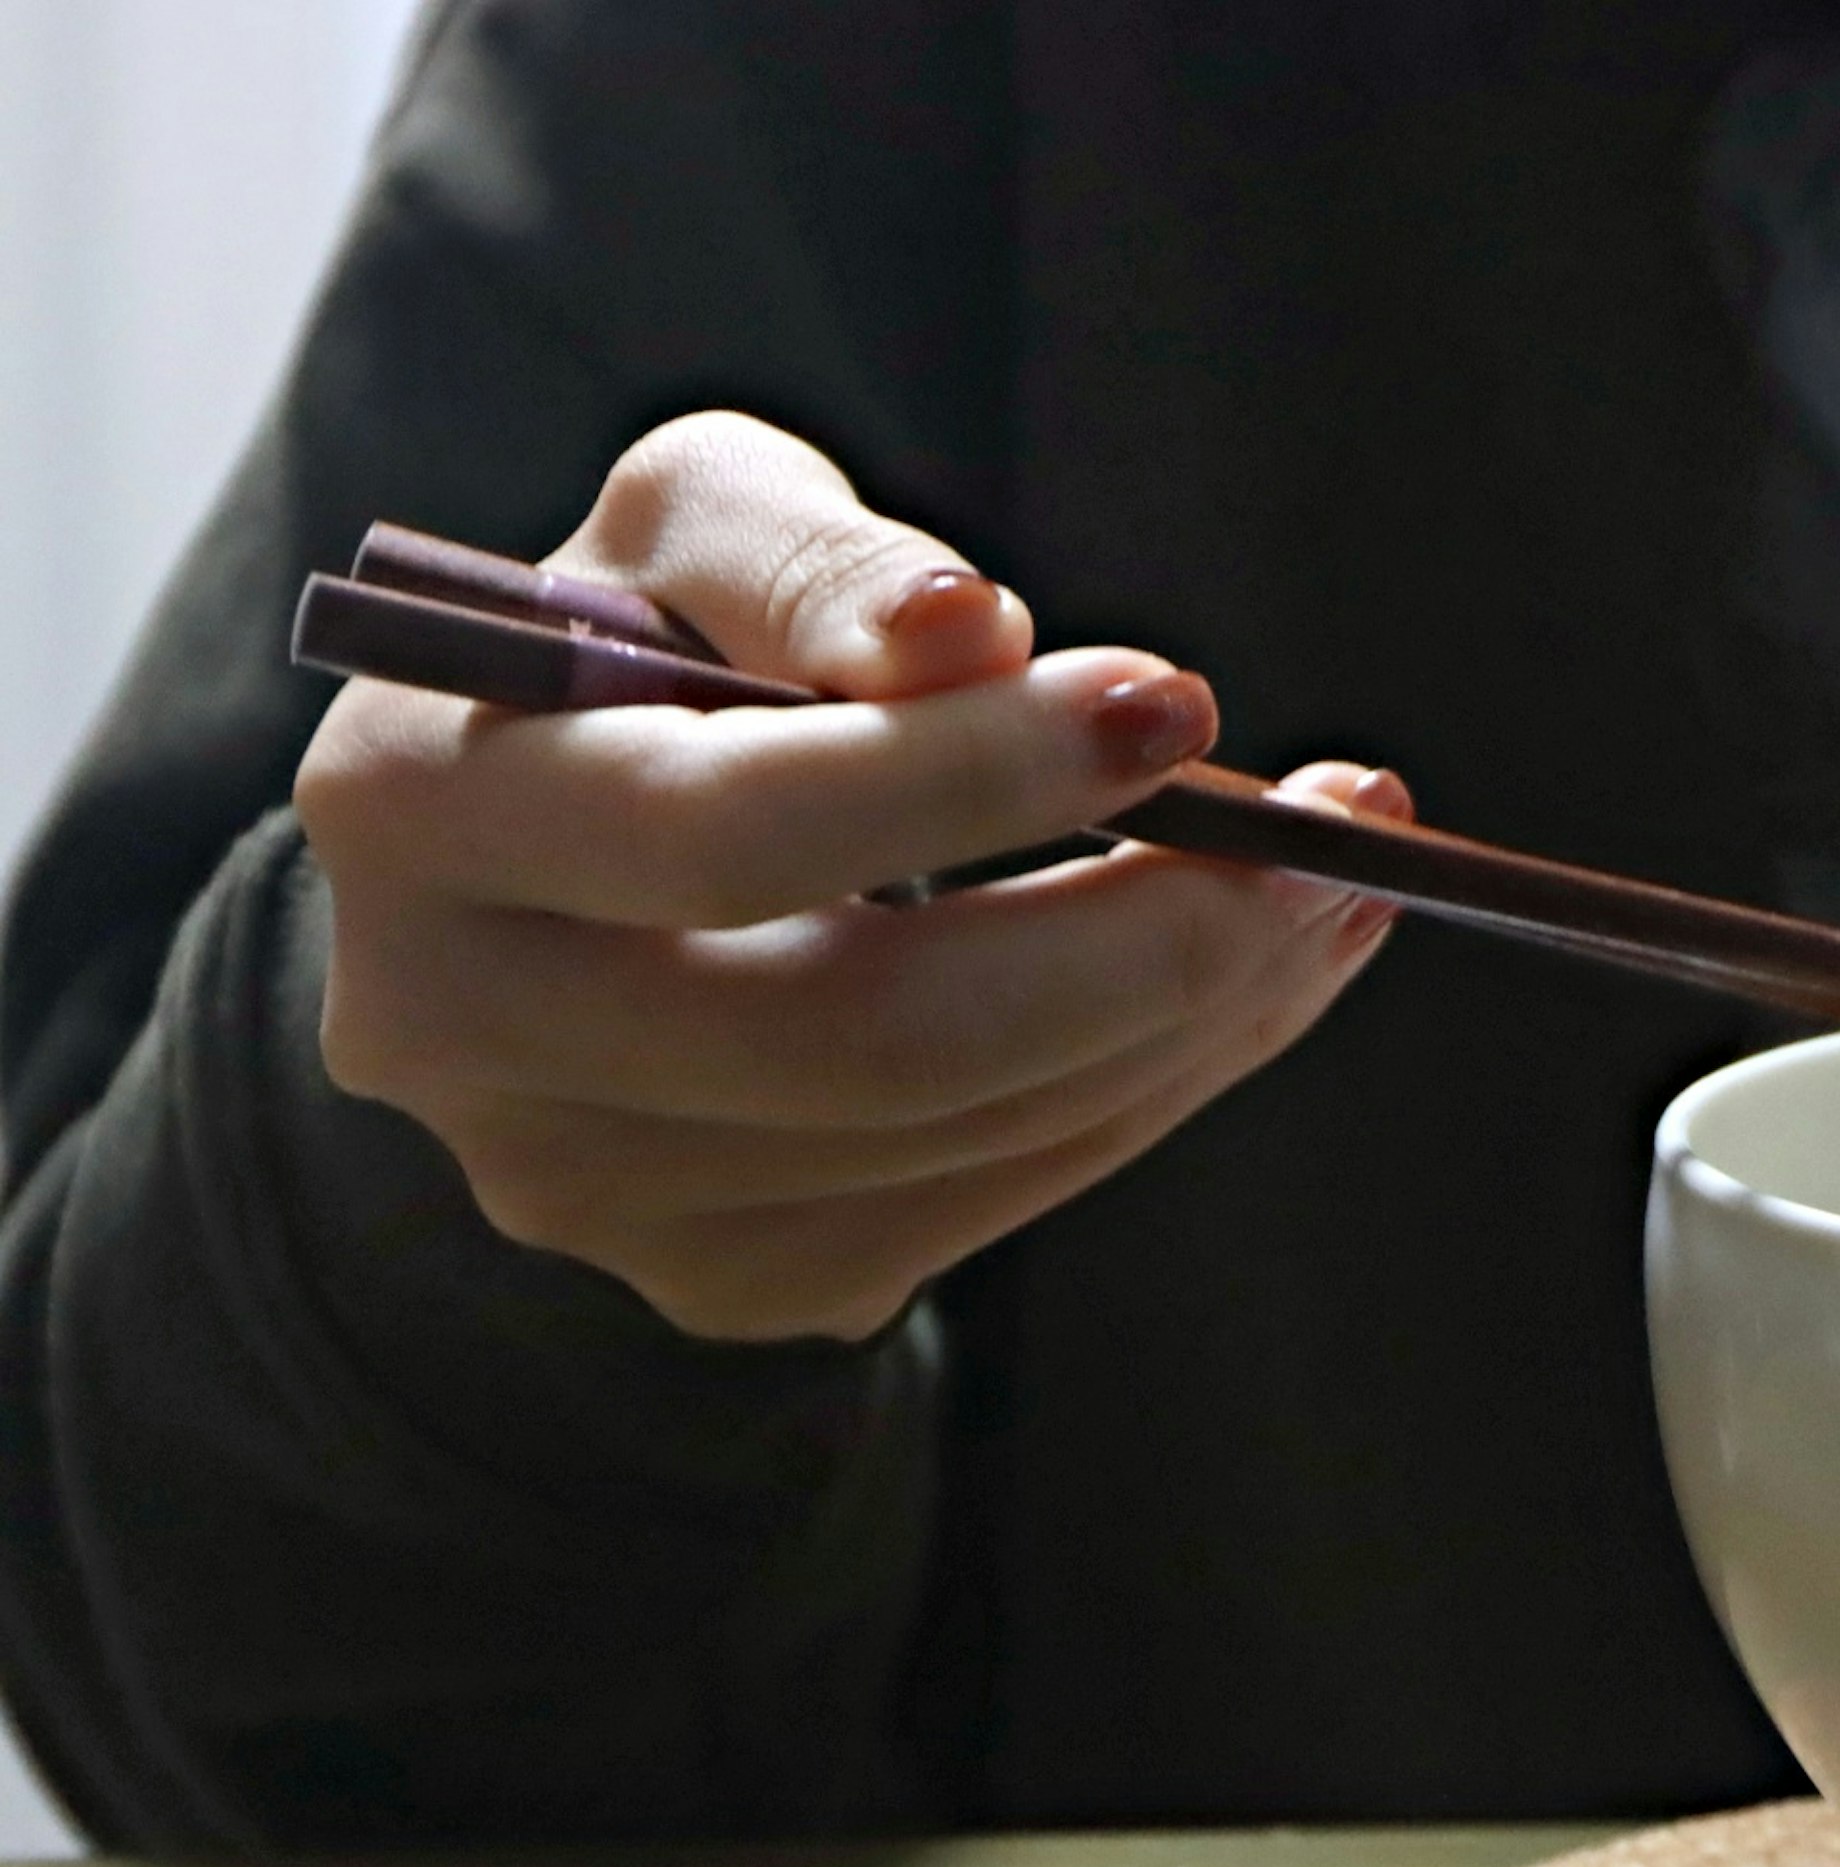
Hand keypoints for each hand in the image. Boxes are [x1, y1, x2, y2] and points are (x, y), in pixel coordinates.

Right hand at [297, 412, 1398, 1342]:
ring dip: (1206, 1005)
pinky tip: (1270, 969)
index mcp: (414, 809)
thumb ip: (813, 555)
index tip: (1180, 702)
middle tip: (1337, 829)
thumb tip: (971, 634)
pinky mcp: (732, 1283)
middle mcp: (464, 1040)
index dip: (966, 776)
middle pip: (862, 1038)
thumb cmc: (640, 655)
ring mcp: (597, 1198)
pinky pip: (1006, 1191)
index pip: (717, 827)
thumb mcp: (686, 528)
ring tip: (1344, 876)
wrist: (552, 879)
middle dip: (1143, 934)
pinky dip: (1172, 1075)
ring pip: (966, 1131)